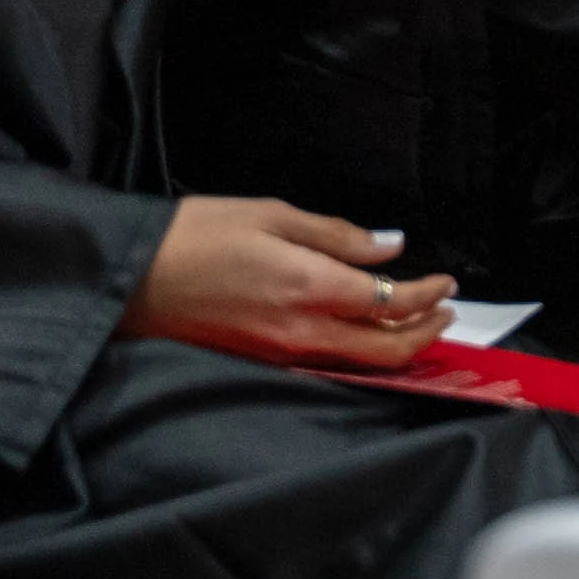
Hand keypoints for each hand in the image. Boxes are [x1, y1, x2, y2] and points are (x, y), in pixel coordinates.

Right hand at [122, 198, 451, 366]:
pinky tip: (367, 333)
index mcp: (309, 286)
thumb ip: (336, 234)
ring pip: (359, 362)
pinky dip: (361, 352)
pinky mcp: (262, 361)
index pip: (390, 302)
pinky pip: (328, 363)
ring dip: (398, 345)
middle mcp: (301, 331)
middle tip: (447, 310)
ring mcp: (282, 353)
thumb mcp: (271, 214)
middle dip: (425, 331)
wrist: (131, 279)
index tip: (447, 281)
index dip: (427, 294)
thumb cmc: (196, 234)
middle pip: (384, 348)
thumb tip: (390, 246)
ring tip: (419, 323)